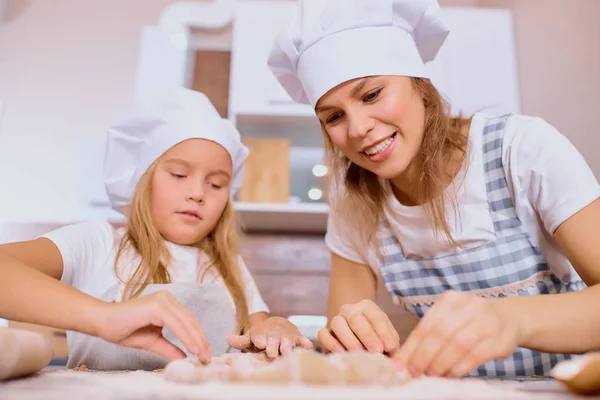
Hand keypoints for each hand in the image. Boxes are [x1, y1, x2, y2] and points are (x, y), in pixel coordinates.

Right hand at [91, 290, 210, 362]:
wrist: (102, 323)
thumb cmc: (124, 329)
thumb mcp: (153, 342)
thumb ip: (169, 348)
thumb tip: (185, 358)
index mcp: (168, 304)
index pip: (189, 321)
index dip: (199, 338)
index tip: (205, 354)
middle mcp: (167, 299)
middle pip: (191, 321)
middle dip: (201, 340)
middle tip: (208, 357)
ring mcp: (162, 300)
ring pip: (186, 322)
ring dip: (196, 340)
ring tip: (202, 355)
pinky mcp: (156, 306)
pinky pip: (175, 323)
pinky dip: (185, 336)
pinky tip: (192, 348)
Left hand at [227, 316, 313, 357]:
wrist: (278, 324)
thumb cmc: (262, 336)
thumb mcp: (251, 338)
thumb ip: (241, 341)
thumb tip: (228, 338)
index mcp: (262, 334)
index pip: (260, 337)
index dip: (260, 340)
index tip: (260, 343)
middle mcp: (274, 334)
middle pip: (274, 339)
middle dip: (273, 345)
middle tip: (272, 352)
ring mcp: (286, 336)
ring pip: (287, 340)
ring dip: (287, 345)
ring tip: (286, 351)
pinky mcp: (297, 338)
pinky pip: (302, 340)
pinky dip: (304, 342)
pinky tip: (307, 345)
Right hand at [317, 299, 399, 355]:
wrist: (360, 342)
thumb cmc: (378, 341)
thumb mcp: (388, 339)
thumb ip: (391, 343)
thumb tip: (391, 350)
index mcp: (368, 307)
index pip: (375, 316)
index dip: (383, 331)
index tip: (389, 347)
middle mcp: (350, 310)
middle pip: (355, 317)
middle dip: (367, 335)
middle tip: (377, 351)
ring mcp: (336, 320)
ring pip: (337, 323)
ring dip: (349, 339)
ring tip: (359, 353)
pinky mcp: (325, 333)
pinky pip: (323, 334)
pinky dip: (331, 343)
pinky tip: (342, 353)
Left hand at [393, 290, 524, 377]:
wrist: (511, 318)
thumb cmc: (472, 321)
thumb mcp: (450, 318)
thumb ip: (430, 335)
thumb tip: (405, 360)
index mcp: (451, 300)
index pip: (426, 324)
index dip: (411, 346)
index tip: (399, 364)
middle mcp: (469, 306)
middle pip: (440, 333)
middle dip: (423, 356)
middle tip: (413, 373)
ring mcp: (486, 322)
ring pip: (458, 344)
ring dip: (441, 364)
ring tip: (430, 375)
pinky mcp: (499, 340)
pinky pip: (475, 356)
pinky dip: (459, 368)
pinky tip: (449, 375)